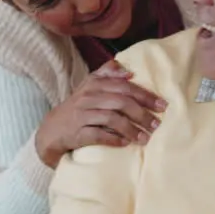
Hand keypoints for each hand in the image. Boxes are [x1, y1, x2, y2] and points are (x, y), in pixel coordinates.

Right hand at [34, 61, 166, 167]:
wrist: (52, 130)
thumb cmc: (78, 108)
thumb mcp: (89, 87)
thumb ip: (107, 74)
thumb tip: (128, 70)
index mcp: (94, 84)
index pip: (124, 87)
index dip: (145, 95)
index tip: (162, 105)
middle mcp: (88, 97)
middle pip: (121, 102)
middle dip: (142, 113)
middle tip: (156, 124)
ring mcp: (82, 115)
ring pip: (112, 119)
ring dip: (132, 129)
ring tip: (145, 138)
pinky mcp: (77, 133)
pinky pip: (99, 135)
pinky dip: (115, 139)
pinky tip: (126, 143)